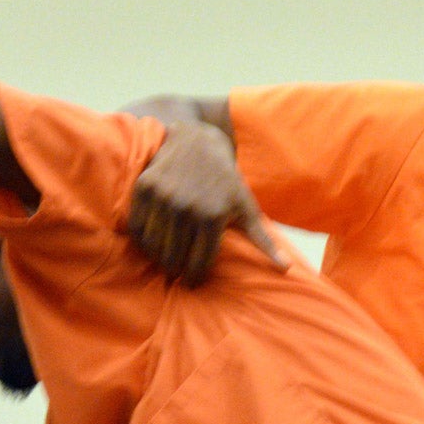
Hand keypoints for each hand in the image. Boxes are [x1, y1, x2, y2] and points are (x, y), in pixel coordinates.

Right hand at [125, 123, 286, 285]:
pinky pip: (137, 227)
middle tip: (176, 272)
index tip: (192, 282)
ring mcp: (164, 197)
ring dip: (157, 257)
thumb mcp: (247, 208)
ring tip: (163, 258)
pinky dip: (142, 239)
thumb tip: (286, 269)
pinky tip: (151, 241)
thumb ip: (264, 241)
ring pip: (153, 247)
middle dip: (175, 271)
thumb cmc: (226, 180)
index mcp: (213, 217)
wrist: (198, 141)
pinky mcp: (146, 187)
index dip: (194, 278)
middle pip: (173, 259)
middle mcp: (187, 208)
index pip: (198, 264)